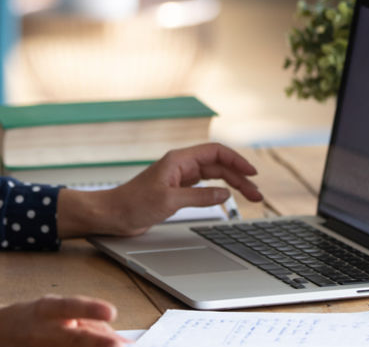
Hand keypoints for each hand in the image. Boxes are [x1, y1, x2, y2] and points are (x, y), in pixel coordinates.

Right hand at [0, 295, 130, 346]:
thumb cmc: (30, 318)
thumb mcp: (53, 310)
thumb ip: (85, 321)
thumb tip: (117, 338)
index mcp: (45, 310)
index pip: (69, 307)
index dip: (90, 309)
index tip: (111, 311)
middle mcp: (41, 331)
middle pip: (72, 338)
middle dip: (97, 342)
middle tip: (119, 345)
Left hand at [58, 142, 263, 237]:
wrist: (112, 215)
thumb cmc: (133, 205)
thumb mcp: (169, 202)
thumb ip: (199, 197)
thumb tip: (225, 193)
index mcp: (179, 160)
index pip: (215, 153)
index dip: (236, 160)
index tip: (252, 173)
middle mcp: (181, 166)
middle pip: (218, 165)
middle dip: (239, 177)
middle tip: (256, 194)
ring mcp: (179, 178)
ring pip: (213, 176)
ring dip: (232, 185)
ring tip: (250, 197)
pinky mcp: (176, 191)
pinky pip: (204, 187)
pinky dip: (218, 192)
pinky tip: (227, 199)